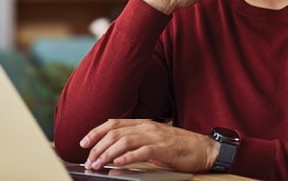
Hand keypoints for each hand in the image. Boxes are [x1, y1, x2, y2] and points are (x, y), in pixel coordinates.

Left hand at [80, 119, 218, 172]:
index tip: (83, 142)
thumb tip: (114, 151)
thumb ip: (136, 141)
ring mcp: (155, 136)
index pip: (113, 124)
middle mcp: (147, 127)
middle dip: (97, 146)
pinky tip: (118, 164)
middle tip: (89, 160)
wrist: (204, 149)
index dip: (95, 132)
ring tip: (98, 164)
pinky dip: (128, 157)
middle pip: (115, 132)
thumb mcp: (154, 140)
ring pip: (124, 141)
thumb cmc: (179, 147)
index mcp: (143, 123)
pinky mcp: (164, 149)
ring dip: (108, 154)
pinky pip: (142, 151)